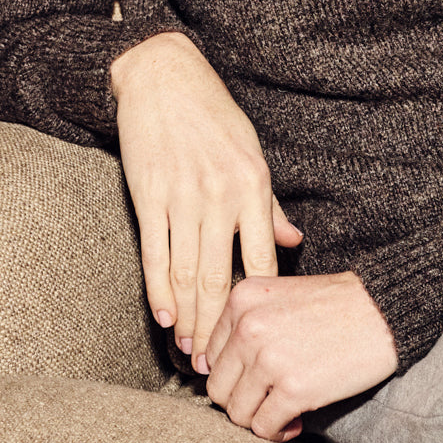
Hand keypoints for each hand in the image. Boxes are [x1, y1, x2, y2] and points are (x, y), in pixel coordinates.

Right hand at [110, 31, 301, 370]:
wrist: (164, 76)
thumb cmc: (213, 116)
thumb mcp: (252, 152)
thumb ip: (270, 203)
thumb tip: (294, 241)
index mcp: (252, 185)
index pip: (260, 259)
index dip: (256, 304)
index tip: (255, 337)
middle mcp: (220, 194)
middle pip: (219, 278)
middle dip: (217, 327)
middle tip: (215, 365)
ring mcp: (182, 195)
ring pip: (186, 273)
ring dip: (188, 318)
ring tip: (189, 350)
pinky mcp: (148, 194)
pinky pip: (155, 253)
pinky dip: (158, 290)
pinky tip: (164, 316)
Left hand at [205, 272, 397, 441]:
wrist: (384, 310)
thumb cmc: (336, 304)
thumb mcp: (280, 295)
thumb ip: (245, 322)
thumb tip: (207, 366)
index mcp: (242, 299)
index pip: (210, 355)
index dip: (232, 374)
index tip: (255, 380)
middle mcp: (248, 327)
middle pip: (217, 388)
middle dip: (242, 400)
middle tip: (268, 400)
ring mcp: (269, 359)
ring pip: (237, 413)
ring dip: (259, 419)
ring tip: (284, 411)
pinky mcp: (294, 389)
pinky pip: (265, 428)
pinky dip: (279, 432)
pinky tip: (297, 421)